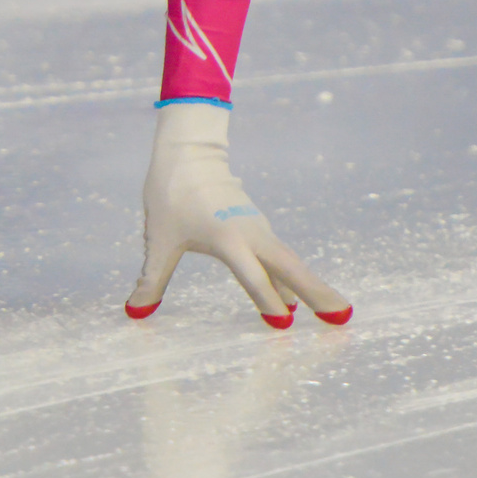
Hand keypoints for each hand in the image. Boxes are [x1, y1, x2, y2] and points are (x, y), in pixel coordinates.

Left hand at [126, 101, 350, 326]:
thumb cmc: (170, 194)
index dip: (266, 299)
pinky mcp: (259, 227)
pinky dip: (294, 277)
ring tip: (334, 313)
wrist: (189, 152)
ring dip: (312, 286)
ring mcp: (259, 229)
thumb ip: (151, 280)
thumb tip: (134, 312)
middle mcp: (251, 233)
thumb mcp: (159, 240)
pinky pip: (281, 257)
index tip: (284, 324)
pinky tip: (298, 298)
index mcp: (227, 237)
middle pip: (290, 267)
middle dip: (316, 292)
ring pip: (290, 262)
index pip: (252, 275)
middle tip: (342, 318)